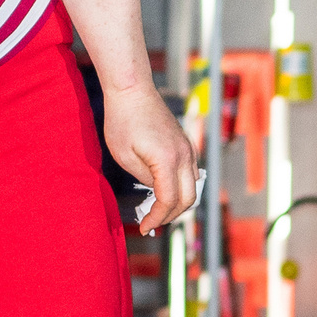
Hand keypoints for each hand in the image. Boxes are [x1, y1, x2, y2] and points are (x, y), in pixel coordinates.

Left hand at [103, 82, 197, 235]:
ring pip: (193, 187)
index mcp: (167, 160)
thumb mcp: (125, 156)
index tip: (143, 228)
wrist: (132, 89)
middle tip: (151, 223)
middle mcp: (184, 155)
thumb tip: (157, 190)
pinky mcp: (186, 144)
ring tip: (156, 211)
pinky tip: (163, 192)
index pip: (169, 201)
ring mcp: (188, 148)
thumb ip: (144, 177)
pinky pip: (191, 173)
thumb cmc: (122, 120)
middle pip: (189, 198)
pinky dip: (181, 187)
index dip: (156, 218)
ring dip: (177, 203)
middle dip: (170, 216)